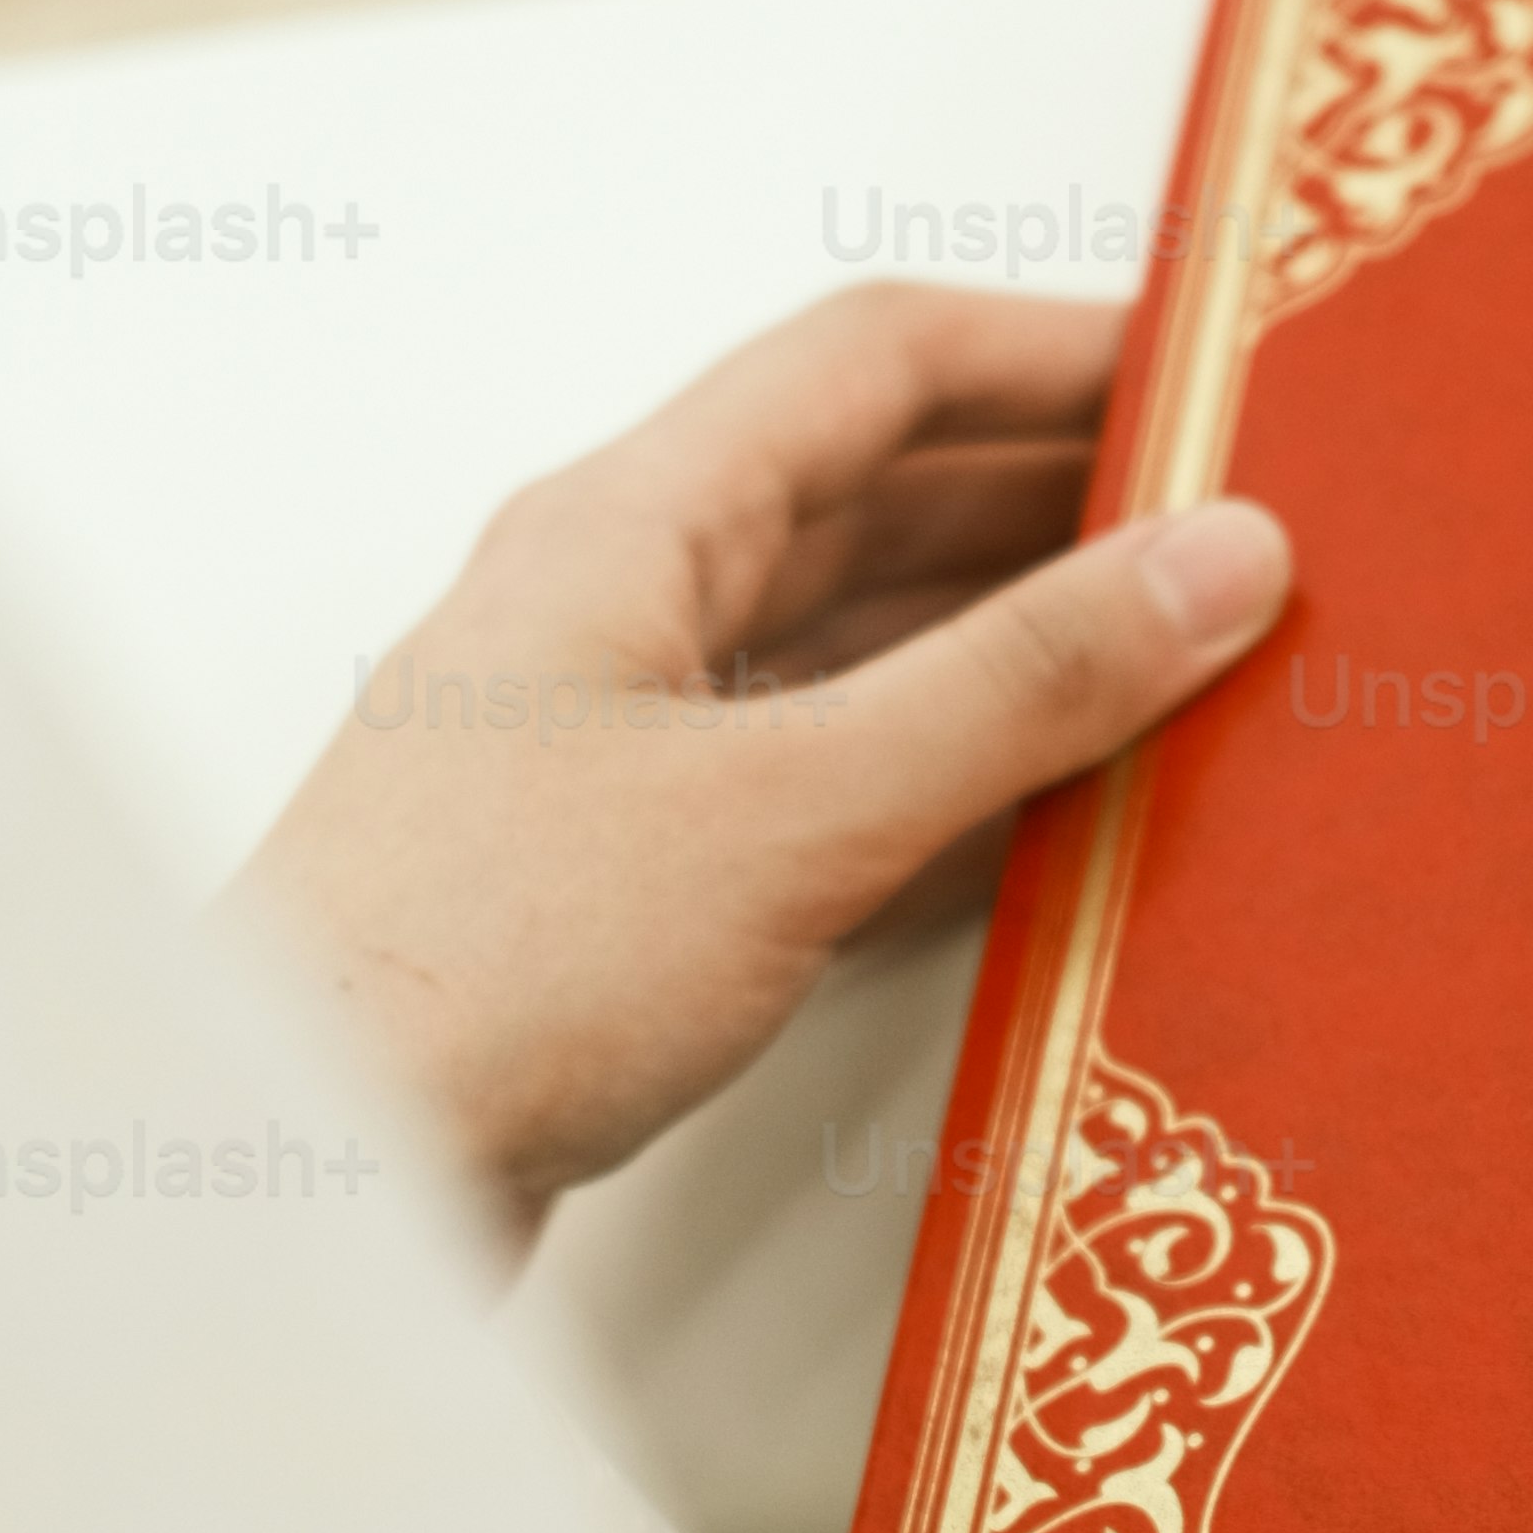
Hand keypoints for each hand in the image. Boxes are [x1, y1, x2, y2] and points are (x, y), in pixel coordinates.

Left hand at [235, 285, 1287, 1236]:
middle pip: (868, 501)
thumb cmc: (470, 973)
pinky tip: (1054, 826)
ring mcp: (613, 754)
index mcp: (623, 528)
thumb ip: (1019, 682)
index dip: (1048, 347)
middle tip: (1234, 529)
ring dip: (1009, 651)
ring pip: (849, 649)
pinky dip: (947, 785)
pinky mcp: (624, 891)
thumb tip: (1216, 558)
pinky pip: (821, 786)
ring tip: (1184, 670)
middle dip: (1055, 501)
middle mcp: (612, 614)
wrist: (299, 1186)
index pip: (869, 364)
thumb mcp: (795, 808)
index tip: (1206, 372)